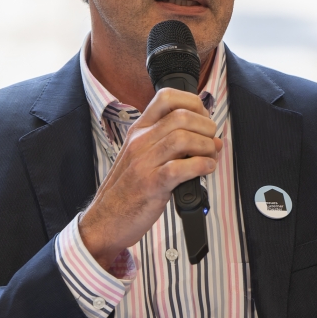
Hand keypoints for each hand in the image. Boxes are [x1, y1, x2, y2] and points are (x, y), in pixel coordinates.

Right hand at [78, 88, 222, 269]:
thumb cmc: (127, 190)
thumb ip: (168, 143)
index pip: (166, 97)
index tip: (203, 117)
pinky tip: (205, 170)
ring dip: (207, 146)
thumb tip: (209, 137)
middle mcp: (140, 142)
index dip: (193, 102)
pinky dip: (201, 166)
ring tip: (210, 156)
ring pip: (183, 138)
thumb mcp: (141, 157)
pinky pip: (181, 167)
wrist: (105, 220)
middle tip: (211, 141)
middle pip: (182, 116)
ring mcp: (144, 163)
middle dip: (206, 127)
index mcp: (138, 131)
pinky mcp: (151, 185)